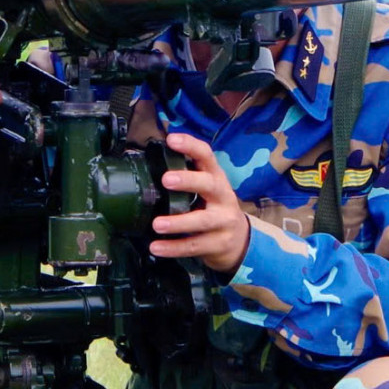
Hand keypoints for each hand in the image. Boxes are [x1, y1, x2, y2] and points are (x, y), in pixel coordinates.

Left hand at [149, 130, 251, 273]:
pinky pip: (195, 246)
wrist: (240, 241)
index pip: (206, 156)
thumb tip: (148, 164)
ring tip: (156, 224)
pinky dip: (174, 248)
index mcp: (216, 178)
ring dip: (178, 222)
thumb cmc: (213, 208)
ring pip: (202, 221)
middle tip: (165, 179)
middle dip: (188, 181)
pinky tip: (157, 248)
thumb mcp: (206, 190)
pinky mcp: (218, 244)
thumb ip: (186, 179)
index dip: (191, 146)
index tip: (172, 140)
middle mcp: (223, 197)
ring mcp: (224, 221)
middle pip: (209, 185)